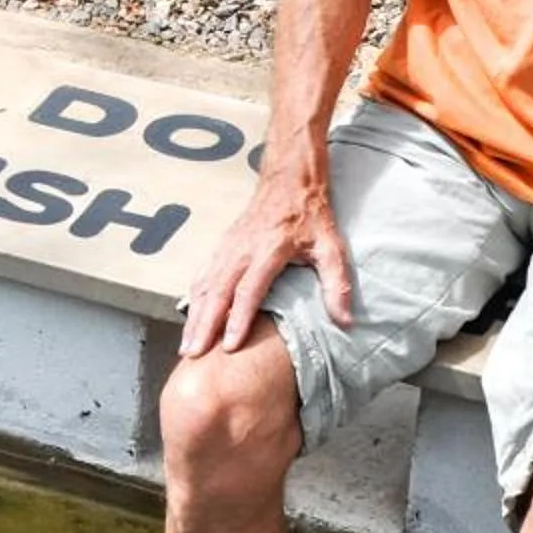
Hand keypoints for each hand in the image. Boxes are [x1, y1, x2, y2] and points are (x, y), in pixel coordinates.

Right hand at [179, 168, 353, 356]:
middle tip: (193, 354)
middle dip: (204, 325)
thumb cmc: (311, 214)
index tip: (229, 346)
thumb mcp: (331, 246)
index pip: (248, 290)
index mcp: (269, 249)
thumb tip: (345, 321)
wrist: (289, 178)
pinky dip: (194, 299)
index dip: (237, 319)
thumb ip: (336, 284)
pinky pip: (203, 276)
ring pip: (205, 286)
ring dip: (194, 316)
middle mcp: (242, 249)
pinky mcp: (222, 245)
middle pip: (217, 292)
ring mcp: (228, 246)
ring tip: (187, 346)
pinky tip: (190, 318)